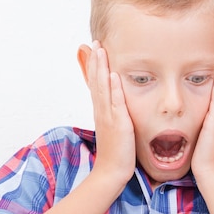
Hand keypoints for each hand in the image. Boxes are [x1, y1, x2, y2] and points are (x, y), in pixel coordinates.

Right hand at [83, 41, 135, 186]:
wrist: (112, 171)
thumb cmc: (116, 152)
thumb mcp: (113, 128)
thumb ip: (114, 114)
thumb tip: (116, 104)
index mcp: (101, 111)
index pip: (96, 84)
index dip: (95, 66)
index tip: (95, 49)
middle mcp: (101, 111)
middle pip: (96, 81)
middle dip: (95, 61)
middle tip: (95, 42)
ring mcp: (108, 116)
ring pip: (103, 87)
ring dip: (101, 68)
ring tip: (100, 50)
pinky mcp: (118, 124)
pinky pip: (115, 103)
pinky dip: (114, 88)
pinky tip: (114, 75)